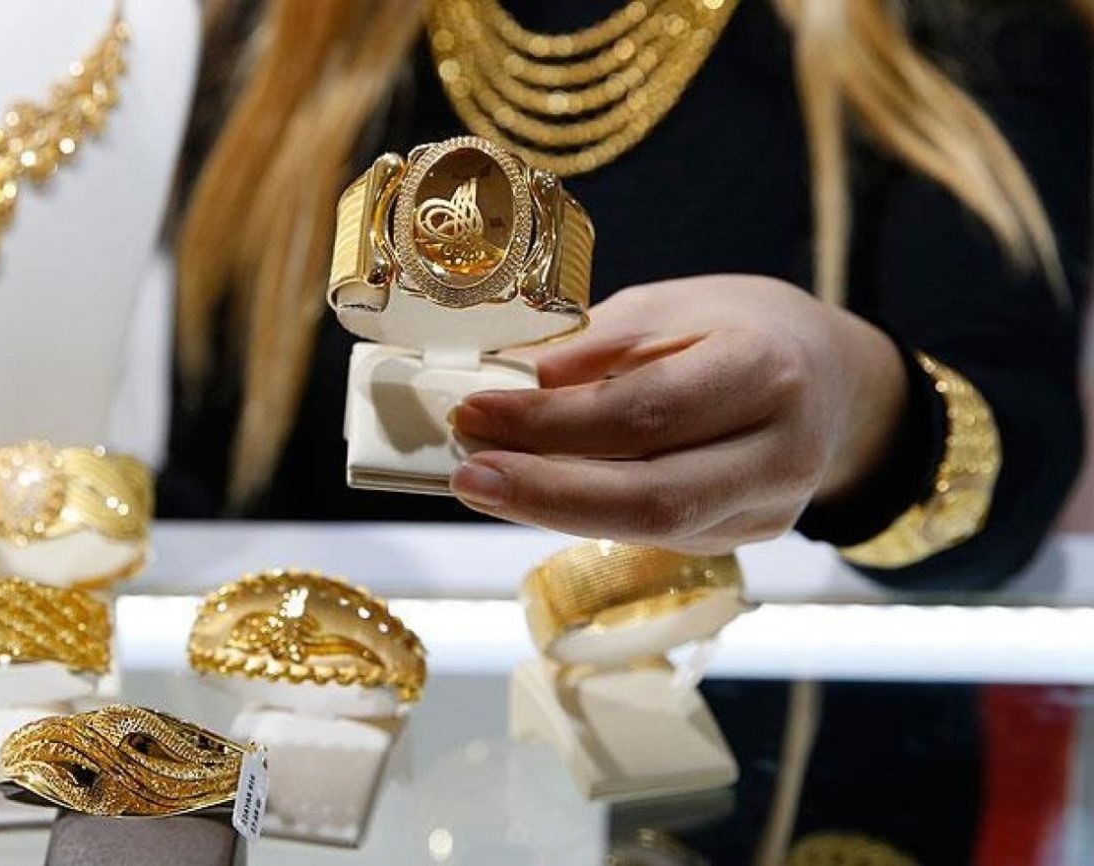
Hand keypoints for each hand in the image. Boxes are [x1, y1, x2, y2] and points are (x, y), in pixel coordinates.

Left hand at [448, 275, 907, 552]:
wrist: (833, 378)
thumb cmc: (738, 328)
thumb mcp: (668, 309)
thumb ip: (591, 349)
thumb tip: (500, 381)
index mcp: (766, 370)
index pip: (646, 412)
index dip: (551, 422)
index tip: (473, 409)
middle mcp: (779, 453)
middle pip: (652, 498)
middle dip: (544, 492)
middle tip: (464, 474)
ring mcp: (768, 510)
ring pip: (649, 528)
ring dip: (551, 509)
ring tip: (480, 481)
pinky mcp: (743, 538)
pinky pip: (652, 534)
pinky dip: (583, 514)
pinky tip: (532, 492)